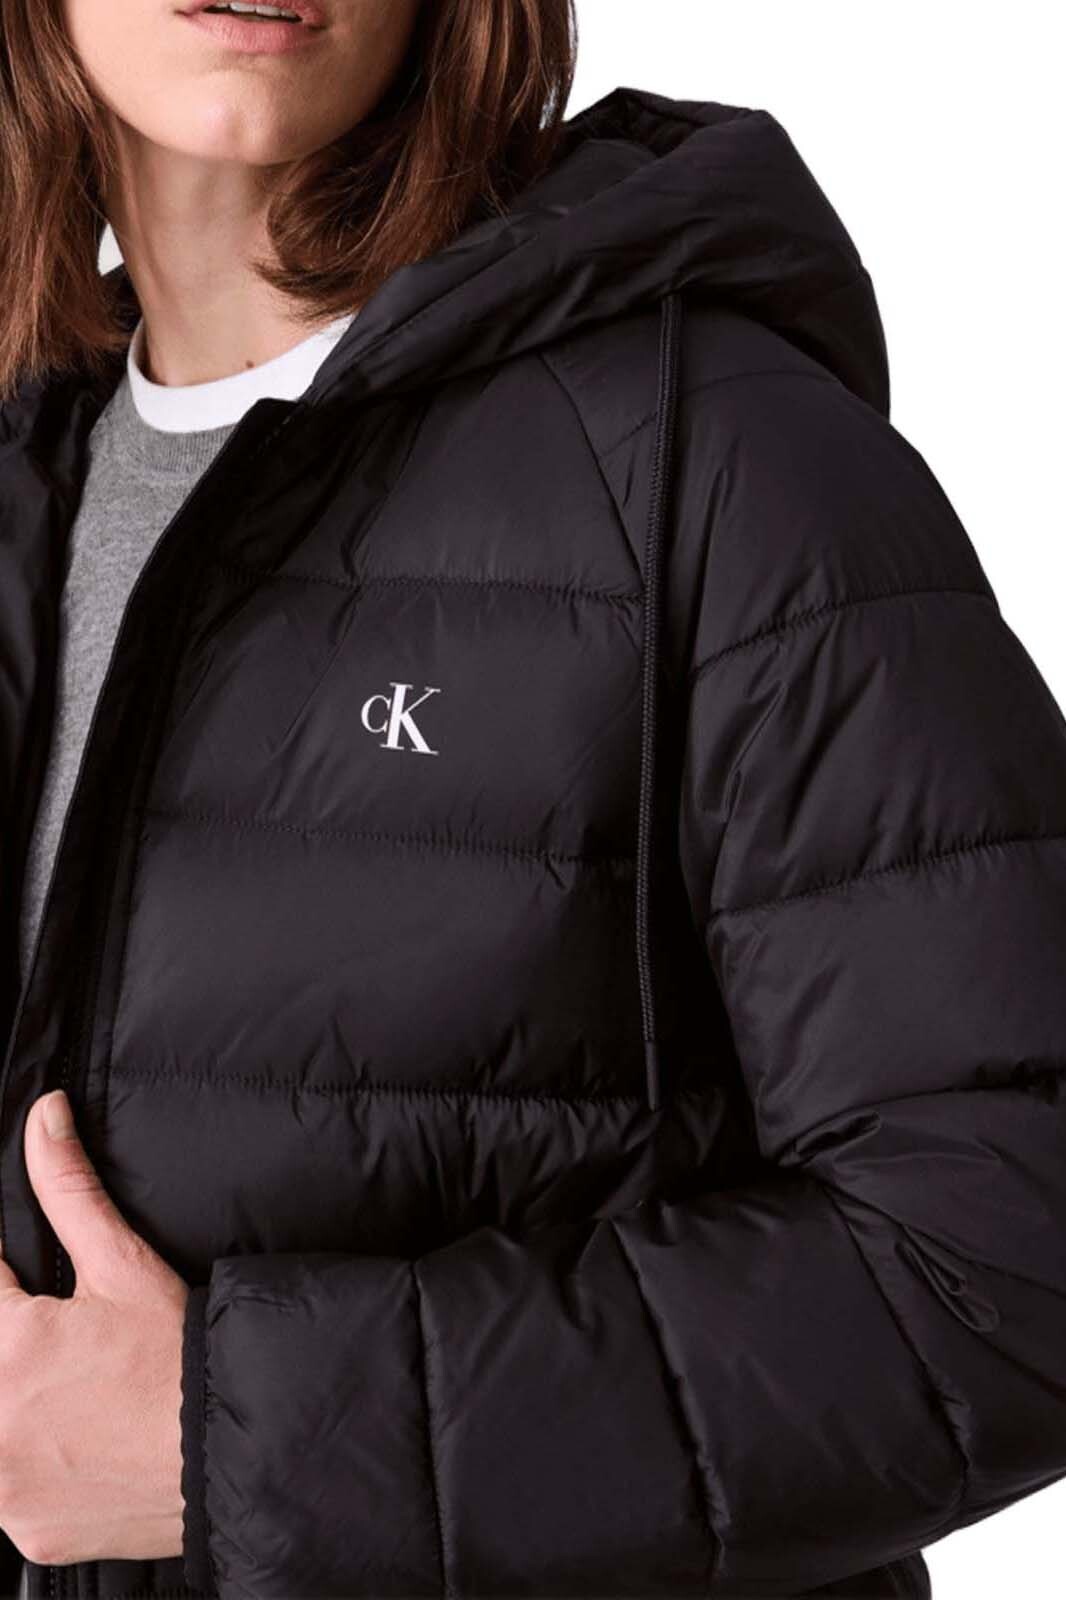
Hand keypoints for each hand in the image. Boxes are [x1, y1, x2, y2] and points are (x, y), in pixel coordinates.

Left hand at [0, 1089, 188, 1566]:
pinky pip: (6, 1489)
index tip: (29, 1289)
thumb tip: (45, 1114)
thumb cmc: (183, 1354)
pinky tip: (77, 1442)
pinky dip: (29, 1464)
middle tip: (66, 1348)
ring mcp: (2, 1487)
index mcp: (4, 1347)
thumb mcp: (124, 1263)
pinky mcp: (25, 1529)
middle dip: (15, 1340)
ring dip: (16, 1400)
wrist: (239, 1450)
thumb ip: (66, 1187)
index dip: (6, 1283)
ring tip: (73, 1391)